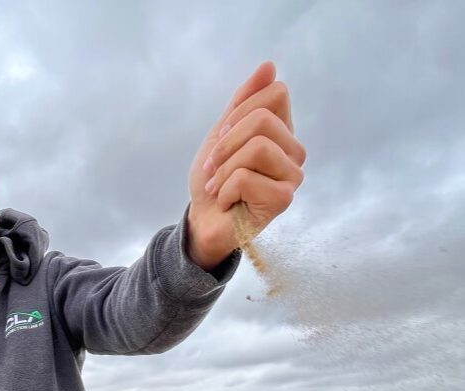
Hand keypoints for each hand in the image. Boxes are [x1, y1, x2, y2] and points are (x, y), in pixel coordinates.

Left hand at [186, 61, 306, 270]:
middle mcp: (294, 151)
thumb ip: (244, 101)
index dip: (240, 111)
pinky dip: (226, 190)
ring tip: (220, 185)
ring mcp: (292, 176)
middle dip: (226, 143)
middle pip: (263, 119)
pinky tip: (229, 201)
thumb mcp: (222, 133)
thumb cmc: (214, 179)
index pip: (276, 93)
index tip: (222, 136)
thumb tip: (269, 66)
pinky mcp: (284, 199)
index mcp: (282, 132)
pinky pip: (247, 177)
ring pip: (257, 147)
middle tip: (214, 167)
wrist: (203, 219)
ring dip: (224, 168)